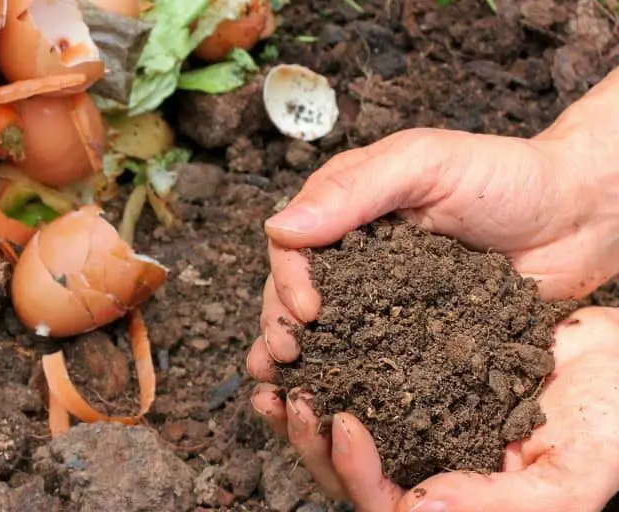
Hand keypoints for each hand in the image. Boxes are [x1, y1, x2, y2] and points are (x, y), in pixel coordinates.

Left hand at [248, 306, 618, 511]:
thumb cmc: (610, 421)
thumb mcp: (571, 475)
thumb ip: (501, 505)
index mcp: (456, 500)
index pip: (384, 504)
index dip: (355, 473)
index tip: (343, 422)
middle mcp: (425, 465)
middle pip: (345, 471)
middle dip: (309, 439)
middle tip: (292, 396)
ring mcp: (414, 421)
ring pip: (340, 425)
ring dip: (304, 402)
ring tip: (276, 371)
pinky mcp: (409, 376)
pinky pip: (356, 375)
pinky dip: (328, 358)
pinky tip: (308, 335)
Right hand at [249, 124, 618, 369]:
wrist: (579, 218)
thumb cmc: (506, 176)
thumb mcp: (425, 164)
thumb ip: (355, 190)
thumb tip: (279, 227)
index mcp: (346, 210)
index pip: (292, 246)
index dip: (287, 279)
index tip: (306, 311)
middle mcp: (355, 256)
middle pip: (296, 293)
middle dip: (281, 326)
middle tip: (287, 358)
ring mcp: (383, 299)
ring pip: (327, 331)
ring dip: (302, 361)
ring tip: (286, 391)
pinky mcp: (413, 336)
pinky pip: (374, 359)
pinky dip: (349, 381)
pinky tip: (333, 404)